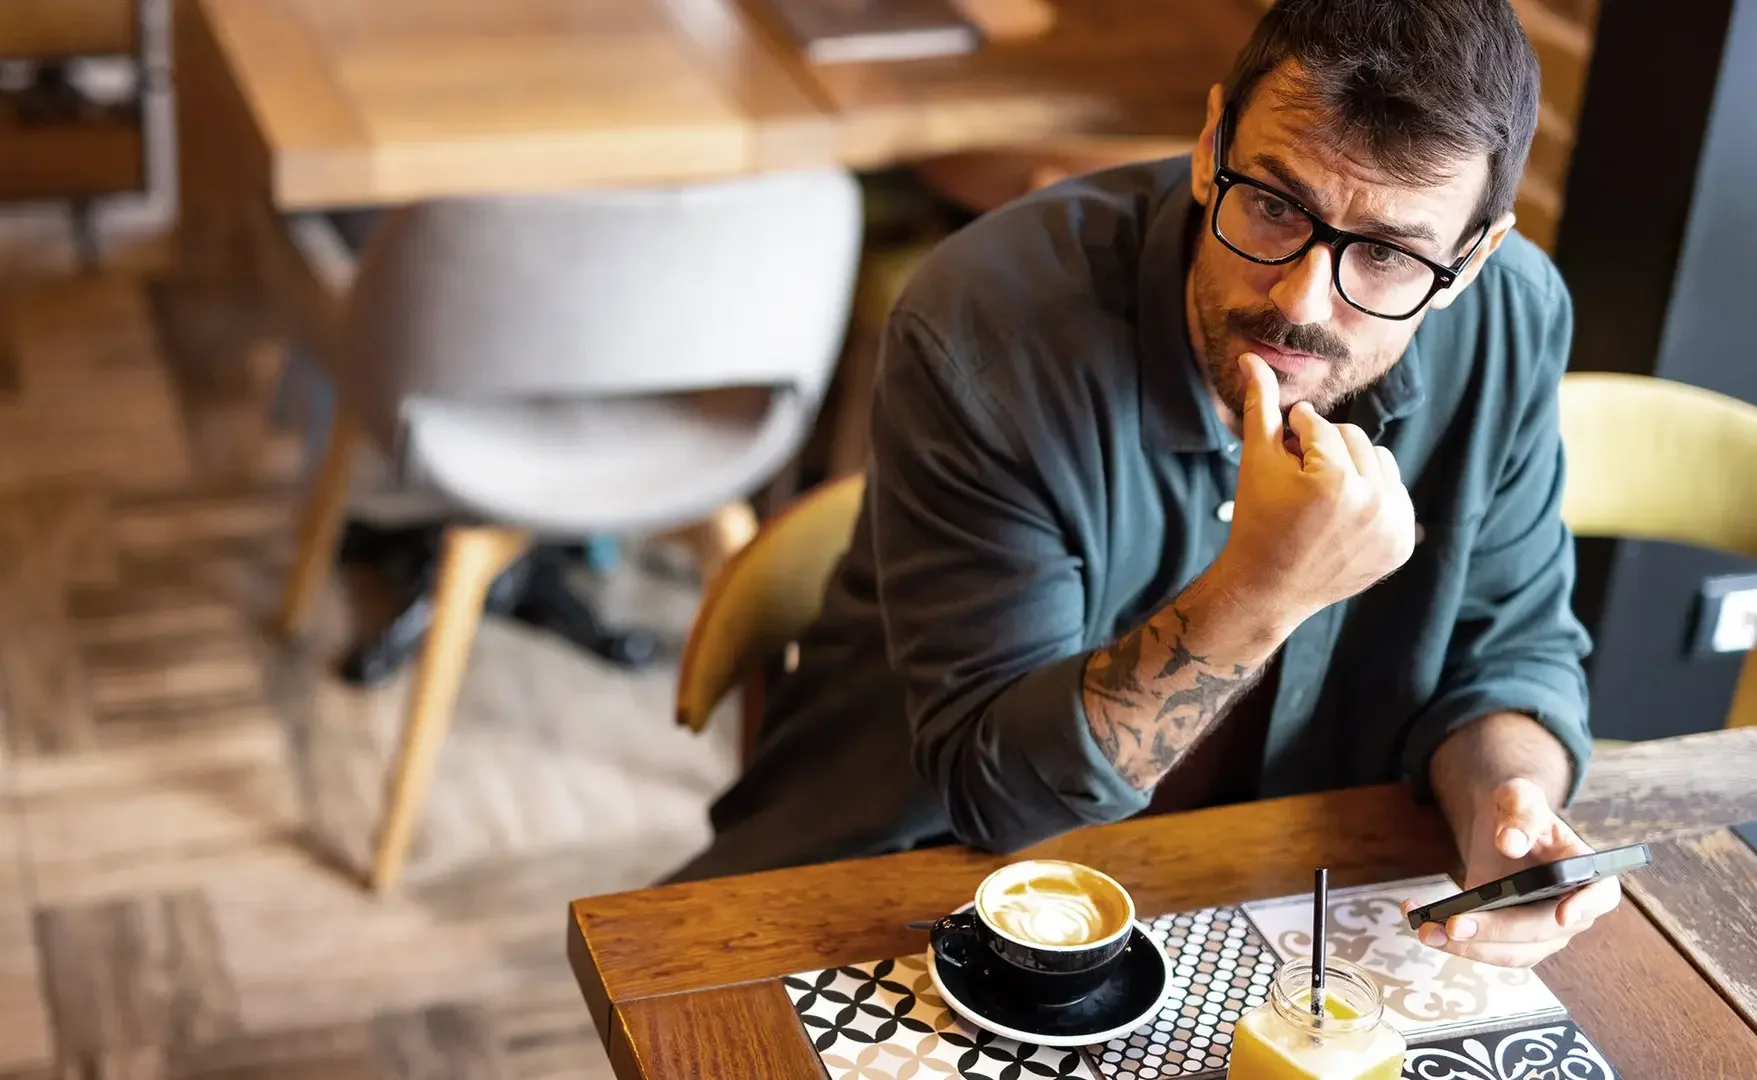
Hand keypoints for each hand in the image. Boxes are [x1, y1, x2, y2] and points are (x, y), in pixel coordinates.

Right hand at [1213, 353, 1417, 625]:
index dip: (1293, 435)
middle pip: (1353, 438)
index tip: (1282, 457)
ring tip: (1323, 494)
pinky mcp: (1403, 543)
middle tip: (1300, 477)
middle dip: (1324, 450)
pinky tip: (1343, 514)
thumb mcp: (1255, 461)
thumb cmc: (1256, 521)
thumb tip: (1252, 358)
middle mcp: (1371, 504)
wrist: (1268, 588)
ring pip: (1380, 461)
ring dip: (1353, 467)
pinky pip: (1395, 493)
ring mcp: (1392, 527)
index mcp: (1334, 482)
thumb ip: (1261, 407)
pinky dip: (1373, 495)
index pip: (1319, 425)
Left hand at [1403, 778, 1621, 967]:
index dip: (1585, 907)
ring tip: (1427, 930)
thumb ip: (1520, 813)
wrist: (1499, 828)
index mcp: (1587, 873)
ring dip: (1468, 948)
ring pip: (1512, 952)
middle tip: (1454, 924)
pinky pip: (1488, 951)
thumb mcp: (1519, 797)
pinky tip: (1423, 926)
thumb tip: (1510, 843)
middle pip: (1542, 930)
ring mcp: (1542, 932)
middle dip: (1497, 930)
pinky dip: (1455, 944)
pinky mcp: (1510, 940)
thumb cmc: (1518, 811)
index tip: (1564, 915)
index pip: (1600, 895)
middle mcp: (1572, 911)